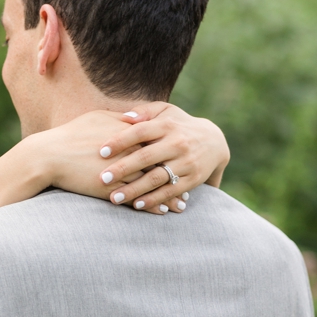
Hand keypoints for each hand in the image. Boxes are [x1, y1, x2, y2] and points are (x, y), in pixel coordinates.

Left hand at [92, 103, 229, 212]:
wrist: (214, 141)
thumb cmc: (179, 125)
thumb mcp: (166, 111)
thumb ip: (144, 112)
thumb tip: (124, 117)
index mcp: (167, 125)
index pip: (140, 132)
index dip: (120, 141)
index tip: (101, 151)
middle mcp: (177, 143)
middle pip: (146, 157)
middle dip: (122, 169)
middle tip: (102, 178)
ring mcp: (186, 162)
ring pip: (156, 178)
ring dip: (134, 189)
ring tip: (114, 198)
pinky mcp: (192, 179)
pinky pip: (170, 191)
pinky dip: (153, 199)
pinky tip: (136, 205)